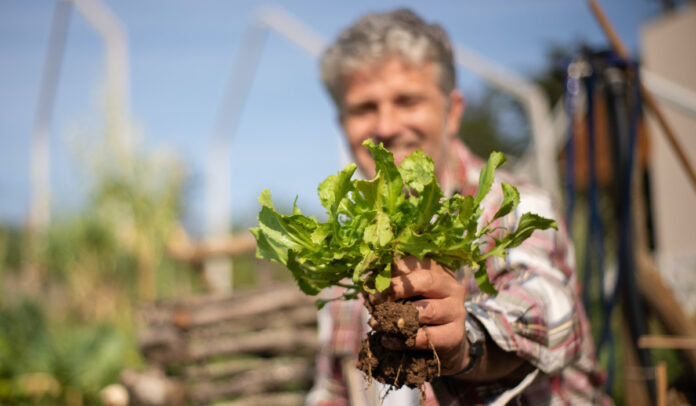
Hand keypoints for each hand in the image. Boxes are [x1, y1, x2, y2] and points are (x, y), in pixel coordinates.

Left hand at [370, 255, 469, 374]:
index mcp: (438, 270)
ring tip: (376, 323)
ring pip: (426, 310)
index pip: (415, 262)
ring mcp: (457, 310)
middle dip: (395, 289)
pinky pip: (426, 337)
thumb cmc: (420, 310)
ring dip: (397, 317)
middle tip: (374, 299)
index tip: (372, 281)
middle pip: (425, 280)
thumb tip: (367, 280)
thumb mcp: (409, 293)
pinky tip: (387, 340)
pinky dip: (402, 340)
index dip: (391, 271)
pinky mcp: (455, 335)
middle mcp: (451, 287)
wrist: (446, 343)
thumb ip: (392, 284)